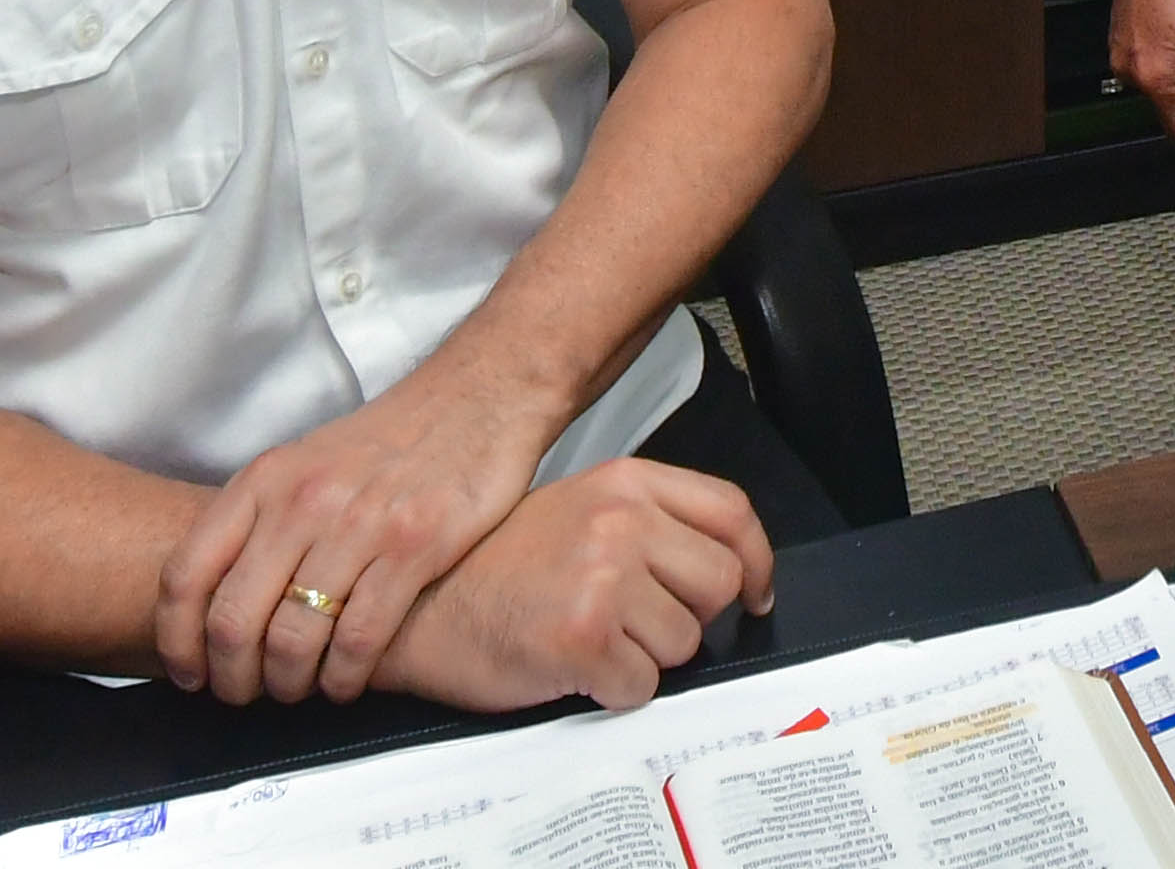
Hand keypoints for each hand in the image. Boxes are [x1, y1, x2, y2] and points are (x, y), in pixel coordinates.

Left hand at [155, 359, 555, 703]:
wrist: (475, 397)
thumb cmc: (385, 443)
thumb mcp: (304, 464)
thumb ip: (258, 523)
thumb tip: (213, 606)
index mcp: (264, 480)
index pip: (186, 574)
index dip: (175, 641)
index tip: (187, 675)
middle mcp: (302, 500)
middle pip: (233, 620)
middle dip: (231, 677)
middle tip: (244, 695)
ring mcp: (360, 523)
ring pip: (294, 639)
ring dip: (288, 685)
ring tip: (297, 691)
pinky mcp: (416, 545)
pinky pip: (359, 639)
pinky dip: (343, 679)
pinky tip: (344, 682)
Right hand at [374, 460, 774, 713]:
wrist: (418, 607)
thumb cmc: (494, 566)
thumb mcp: (578, 510)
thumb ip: (650, 524)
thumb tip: (727, 571)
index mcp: (626, 483)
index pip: (731, 513)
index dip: (756, 561)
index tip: (756, 593)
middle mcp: (621, 521)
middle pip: (718, 584)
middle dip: (687, 616)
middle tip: (636, 624)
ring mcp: (603, 576)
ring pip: (684, 643)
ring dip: (645, 657)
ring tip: (590, 639)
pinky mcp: (584, 636)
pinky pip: (642, 686)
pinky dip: (613, 691)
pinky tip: (574, 667)